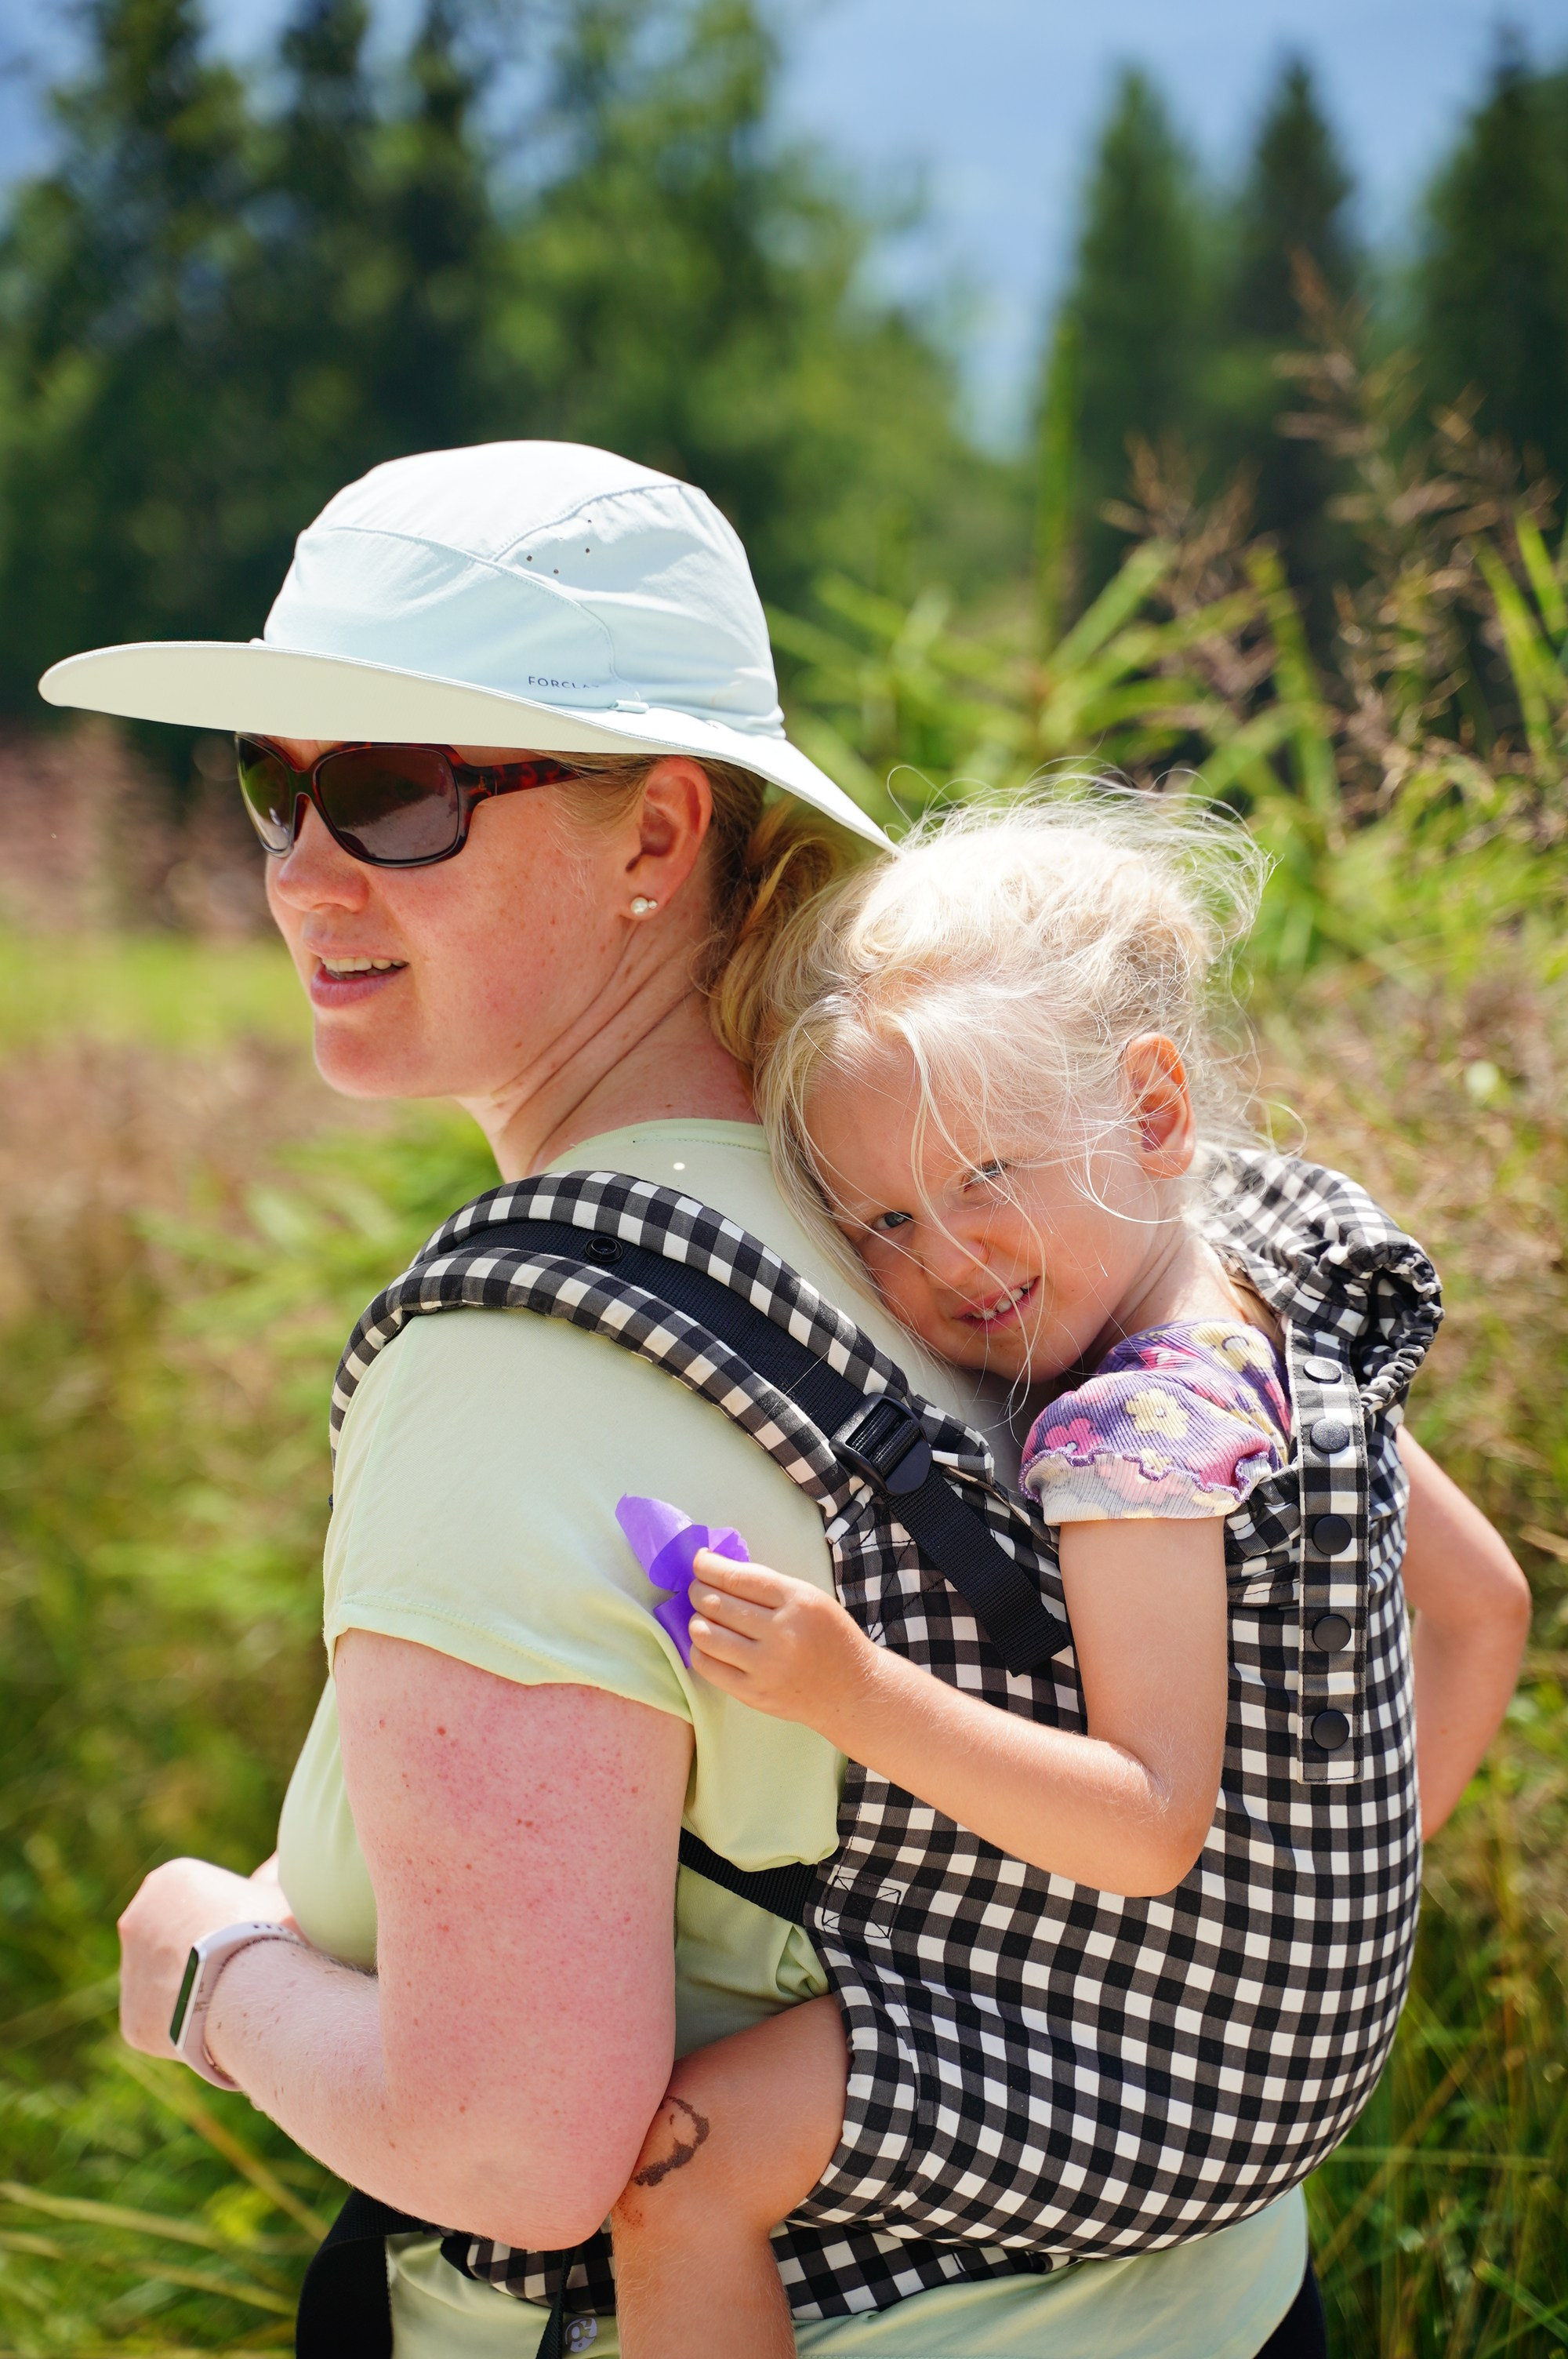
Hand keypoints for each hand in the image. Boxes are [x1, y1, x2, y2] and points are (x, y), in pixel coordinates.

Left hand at [117, 1856, 296, 2060]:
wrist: (245, 1988)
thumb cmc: (268, 1930)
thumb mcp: (280, 1892)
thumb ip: (274, 1876)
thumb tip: (285, 1857)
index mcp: (169, 1880)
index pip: (197, 1900)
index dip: (230, 1919)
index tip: (253, 1935)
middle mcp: (136, 1919)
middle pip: (173, 1938)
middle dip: (201, 1954)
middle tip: (242, 1970)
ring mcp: (130, 1971)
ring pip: (163, 1981)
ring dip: (189, 1989)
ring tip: (230, 2002)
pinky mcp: (132, 2018)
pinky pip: (161, 2023)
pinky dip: (184, 2028)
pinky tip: (215, 2026)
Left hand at [687, 1553, 874, 1728]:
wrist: (852, 1689)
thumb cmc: (830, 1637)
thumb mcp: (809, 1598)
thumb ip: (769, 1587)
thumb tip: (720, 1571)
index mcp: (796, 1601)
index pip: (738, 1578)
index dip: (709, 1566)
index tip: (700, 1560)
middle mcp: (780, 1633)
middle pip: (716, 1604)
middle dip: (697, 1590)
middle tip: (697, 1588)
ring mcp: (765, 1666)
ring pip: (706, 1635)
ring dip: (696, 1620)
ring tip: (702, 1617)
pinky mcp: (753, 1693)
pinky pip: (708, 1667)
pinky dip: (699, 1650)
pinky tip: (707, 1643)